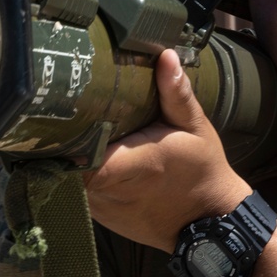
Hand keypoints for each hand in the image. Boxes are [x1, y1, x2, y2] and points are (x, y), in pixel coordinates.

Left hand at [83, 48, 252, 252]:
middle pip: (70, 164)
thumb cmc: (202, 167)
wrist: (207, 220)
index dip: (71, 137)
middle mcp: (115, 191)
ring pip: (70, 179)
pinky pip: (79, 191)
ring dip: (73, 158)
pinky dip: (81, 175)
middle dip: (69, 139)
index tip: (69, 113)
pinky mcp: (101, 218)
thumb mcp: (195, 126)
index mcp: (138, 164)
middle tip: (70, 113)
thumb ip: (176, 92)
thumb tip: (165, 56)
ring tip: (78, 133)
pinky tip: (92, 158)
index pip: (86, 156)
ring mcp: (104, 208)